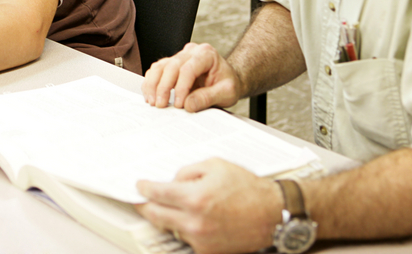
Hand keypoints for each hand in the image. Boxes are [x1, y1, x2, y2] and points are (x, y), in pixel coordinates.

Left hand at [136, 158, 281, 253]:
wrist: (272, 214)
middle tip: (142, 200)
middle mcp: (194, 222)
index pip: (157, 194)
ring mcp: (200, 239)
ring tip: (173, 207)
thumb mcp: (215, 165)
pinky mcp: (208, 251)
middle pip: (156, 215)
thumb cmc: (248, 189)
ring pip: (171, 228)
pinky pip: (187, 239)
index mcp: (195, 197)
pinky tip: (191, 220)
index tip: (140, 186)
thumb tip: (172, 180)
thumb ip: (189, 171)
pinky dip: (185, 229)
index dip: (144, 189)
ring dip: (168, 217)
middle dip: (145, 206)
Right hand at [142, 43, 240, 110]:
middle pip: (172, 66)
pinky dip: (151, 83)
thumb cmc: (228, 83)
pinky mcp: (171, 64)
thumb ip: (208, 98)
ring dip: (153, 85)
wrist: (227, 80)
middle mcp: (191, 52)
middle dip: (164, 87)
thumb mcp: (227, 93)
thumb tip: (188, 105)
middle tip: (161, 105)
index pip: (189, 68)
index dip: (181, 87)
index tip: (179, 103)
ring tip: (153, 102)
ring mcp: (180, 56)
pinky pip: (156, 70)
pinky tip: (151, 96)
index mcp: (206, 54)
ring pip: (160, 66)